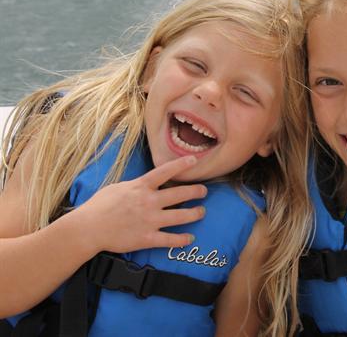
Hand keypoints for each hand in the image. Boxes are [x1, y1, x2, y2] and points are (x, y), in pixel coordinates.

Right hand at [73, 156, 206, 253]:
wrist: (88, 228)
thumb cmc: (99, 206)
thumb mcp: (117, 187)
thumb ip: (135, 185)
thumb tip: (145, 183)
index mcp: (141, 186)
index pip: (166, 171)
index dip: (182, 164)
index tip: (194, 160)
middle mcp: (149, 202)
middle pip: (180, 194)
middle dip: (195, 192)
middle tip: (204, 191)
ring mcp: (150, 220)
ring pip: (180, 216)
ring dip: (194, 214)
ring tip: (202, 212)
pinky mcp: (147, 238)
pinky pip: (169, 239)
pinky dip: (182, 240)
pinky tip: (190, 238)